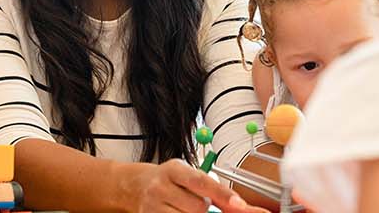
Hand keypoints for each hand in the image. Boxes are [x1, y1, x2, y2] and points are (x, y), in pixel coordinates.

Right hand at [130, 159, 267, 212]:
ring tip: (186, 207)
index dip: (222, 194)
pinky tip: (180, 211)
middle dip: (205, 208)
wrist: (136, 186)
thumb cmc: (169, 180)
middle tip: (198, 202)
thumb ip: (213, 189)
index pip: (201, 182)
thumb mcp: (188, 175)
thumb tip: (242, 206)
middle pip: (198, 207)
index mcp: (173, 170)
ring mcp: (153, 207)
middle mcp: (160, 187)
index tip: (239, 204)